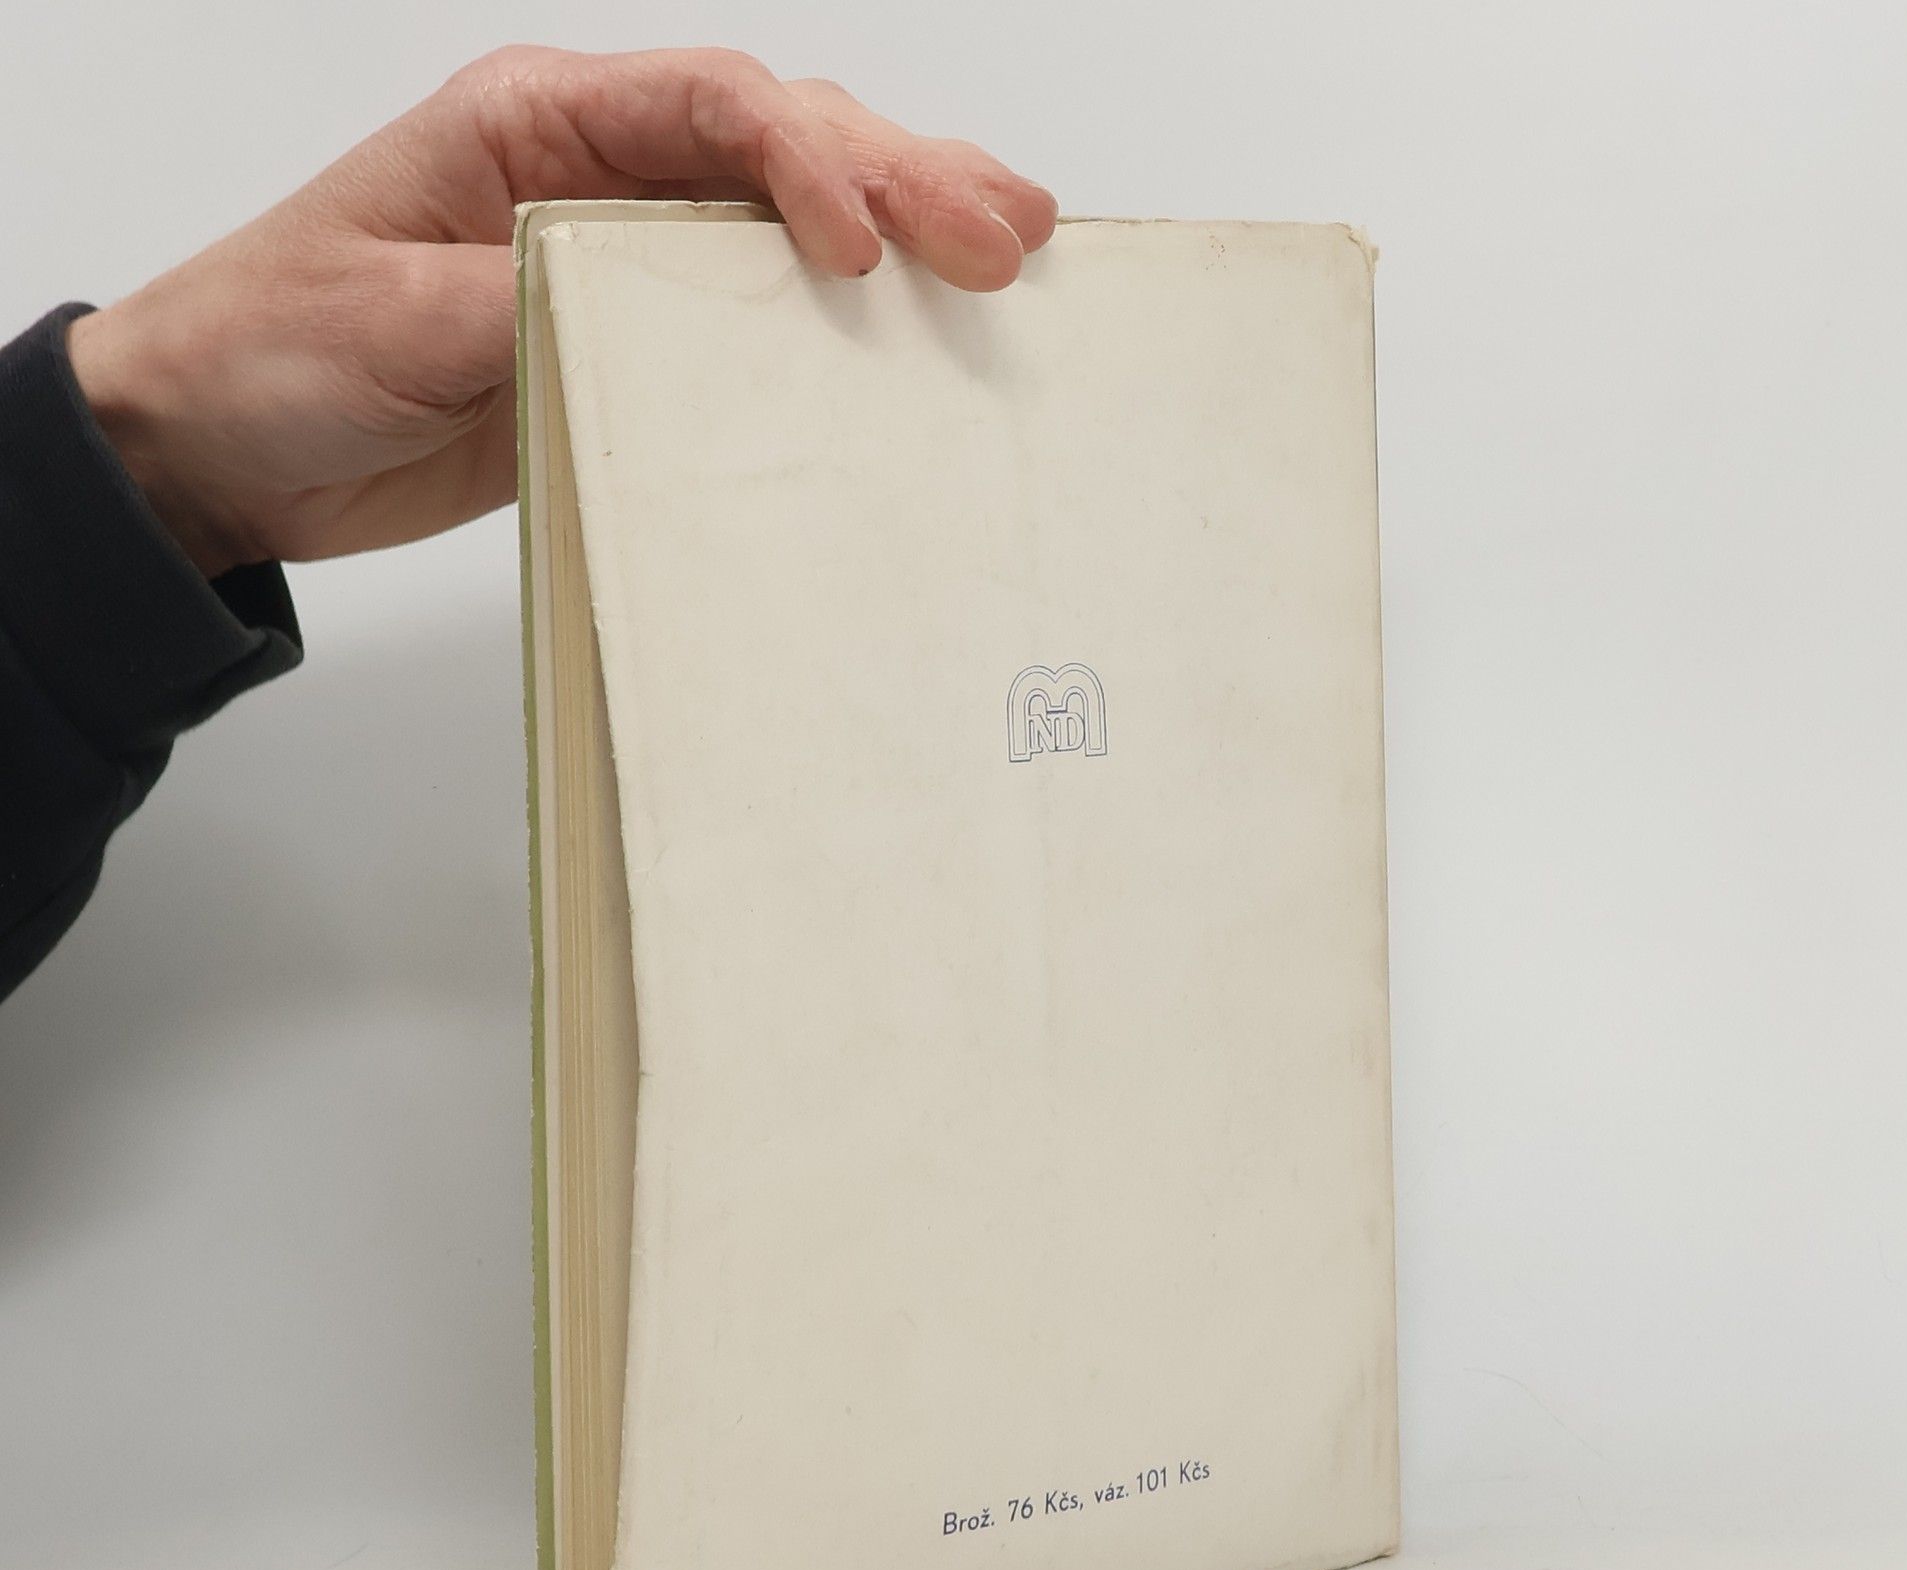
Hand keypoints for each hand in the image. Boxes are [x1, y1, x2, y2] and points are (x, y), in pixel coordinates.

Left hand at [66, 47, 1056, 575]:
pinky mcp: (631, 345)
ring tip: (1010, 253)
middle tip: (1010, 233)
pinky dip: (843, 328)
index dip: (810, 164)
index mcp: (533, 127)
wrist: (222, 449)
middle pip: (781, 145)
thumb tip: (654, 300)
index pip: (710, 109)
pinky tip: (910, 335)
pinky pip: (756, 323)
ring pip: (788, 222)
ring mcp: (624, 260)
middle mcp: (596, 174)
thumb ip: (527, 298)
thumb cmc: (272, 353)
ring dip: (902, 230)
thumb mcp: (388, 317)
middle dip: (904, 178)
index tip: (869, 249)